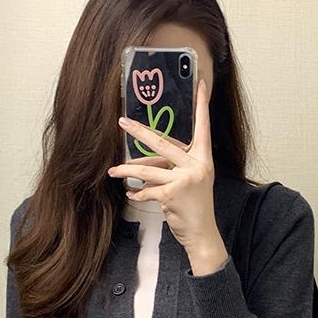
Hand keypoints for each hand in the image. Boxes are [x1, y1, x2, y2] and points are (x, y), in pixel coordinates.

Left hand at [107, 79, 226, 272]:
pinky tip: (133, 194)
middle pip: (163, 143)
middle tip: (123, 122)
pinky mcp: (172, 193)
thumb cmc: (195, 207)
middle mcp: (196, 165)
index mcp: (203, 159)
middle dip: (140, 132)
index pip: (203, 128)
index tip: (201, 84)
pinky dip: (138, 193)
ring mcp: (184, 179)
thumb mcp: (191, 182)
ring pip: (147, 170)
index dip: (202, 106)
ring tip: (114, 171)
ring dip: (127, 171)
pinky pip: (147, 189)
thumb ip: (175, 168)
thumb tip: (145, 165)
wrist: (201, 233)